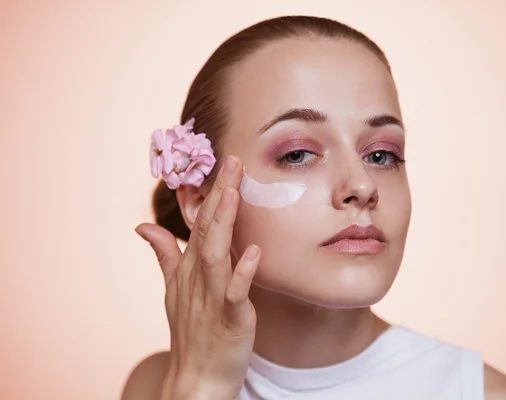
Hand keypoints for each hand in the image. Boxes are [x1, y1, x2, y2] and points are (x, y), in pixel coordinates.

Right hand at [135, 155, 259, 399]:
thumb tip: (144, 225)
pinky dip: (242, 273)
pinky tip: (252, 251)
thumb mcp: (173, 288)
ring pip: (216, 254)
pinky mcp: (230, 320)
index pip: (200, 222)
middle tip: (232, 161)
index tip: (220, 161)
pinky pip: (235, 294)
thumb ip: (164, 253)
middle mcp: (199, 277)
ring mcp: (213, 297)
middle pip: (208, 229)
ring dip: (224, 223)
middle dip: (219, 194)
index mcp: (190, 267)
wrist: (197, 378)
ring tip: (232, 193)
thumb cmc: (192, 330)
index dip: (210, 192)